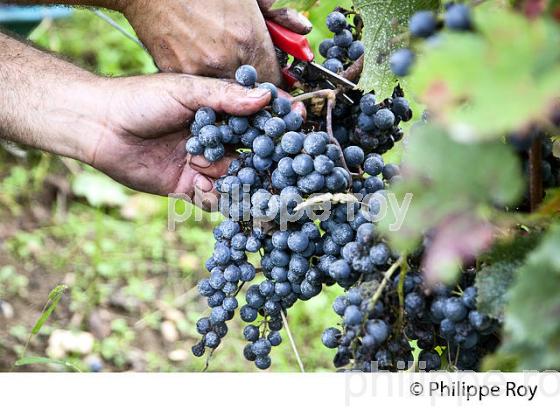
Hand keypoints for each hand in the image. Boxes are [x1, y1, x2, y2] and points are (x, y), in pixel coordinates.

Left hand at [89, 74, 271, 208]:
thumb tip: (266, 98)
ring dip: (245, 186)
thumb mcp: (185, 90)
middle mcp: (215, 140)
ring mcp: (203, 165)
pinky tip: (207, 189)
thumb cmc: (141, 100)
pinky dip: (216, 199)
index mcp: (218, 113)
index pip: (255, 120)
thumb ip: (225, 97)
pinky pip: (213, 199)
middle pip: (251, 154)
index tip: (297, 124)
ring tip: (256, 191)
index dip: (275, 124)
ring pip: (236, 180)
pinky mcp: (188, 188)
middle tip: (287, 170)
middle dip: (268, 163)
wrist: (100, 127)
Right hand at [122, 0, 310, 84]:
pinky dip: (207, 85)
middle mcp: (226, 61)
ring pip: (225, 96)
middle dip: (253, 91)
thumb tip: (302, 30)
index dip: (273, 87)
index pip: (272, 85)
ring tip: (224, 70)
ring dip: (230, 89)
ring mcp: (200, 72)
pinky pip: (201, 91)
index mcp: (248, 39)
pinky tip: (204, 67)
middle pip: (250, 96)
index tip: (271, 85)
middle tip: (248, 79)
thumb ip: (279, 16)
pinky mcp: (178, 77)